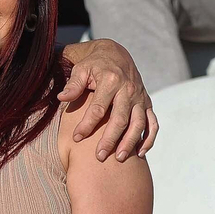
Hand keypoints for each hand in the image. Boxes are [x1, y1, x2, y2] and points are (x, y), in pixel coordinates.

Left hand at [60, 39, 158, 161]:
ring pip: (138, 123)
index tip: (76, 138)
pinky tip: (139, 153)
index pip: (98, 108)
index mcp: (111, 80)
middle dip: (110, 140)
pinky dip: (149, 139)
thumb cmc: (94, 65)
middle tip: (99, 157)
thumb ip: (73, 85)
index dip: (87, 124)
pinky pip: (152, 123)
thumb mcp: (81, 69)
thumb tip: (62, 98)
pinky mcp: (147, 103)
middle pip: (120, 119)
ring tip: (118, 159)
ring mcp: (140, 97)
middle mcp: (128, 90)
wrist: (116, 55)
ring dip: (130, 142)